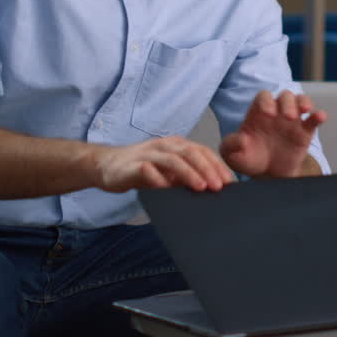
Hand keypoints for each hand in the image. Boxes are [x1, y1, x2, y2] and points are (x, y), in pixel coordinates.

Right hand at [90, 137, 233, 192]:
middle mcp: (164, 146)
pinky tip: (168, 190)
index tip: (229, 182)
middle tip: (218, 186)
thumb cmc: (142, 170)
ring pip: (172, 159)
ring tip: (200, 187)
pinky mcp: (132, 166)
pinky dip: (159, 179)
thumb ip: (187, 177)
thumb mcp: (169, 173)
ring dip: (188, 173)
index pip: (201, 151)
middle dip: (206, 169)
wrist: (107, 166)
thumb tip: (211, 191)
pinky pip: (147, 170)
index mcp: (176, 145)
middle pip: (189, 152)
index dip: (216, 165)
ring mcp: (148, 154)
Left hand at [220, 90, 326, 177]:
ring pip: (300, 101)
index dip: (266, 102)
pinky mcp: (305, 132)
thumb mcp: (232, 154)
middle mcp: (277, 112)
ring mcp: (292, 120)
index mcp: (258, 113)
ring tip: (305, 110)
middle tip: (288, 117)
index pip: (263, 97)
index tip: (268, 115)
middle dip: (287, 103)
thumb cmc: (248, 159)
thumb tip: (241, 139)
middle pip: (284, 96)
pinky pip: (313, 120)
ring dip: (304, 102)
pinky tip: (320, 116)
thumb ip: (231, 145)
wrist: (266, 174)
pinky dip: (318, 116)